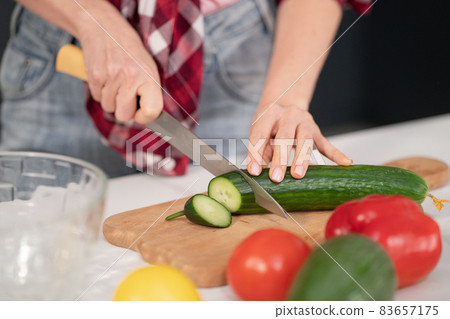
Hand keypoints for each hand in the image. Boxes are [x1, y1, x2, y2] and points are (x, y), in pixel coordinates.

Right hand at [77, 9, 162, 123]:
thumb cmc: (130, 53)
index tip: (141, 113)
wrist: (105, 28)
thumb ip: (150, 93)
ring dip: (111, 99)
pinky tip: (105, 77)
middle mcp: (130, 77)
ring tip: (115, 81)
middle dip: (124, 109)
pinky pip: (97, 97)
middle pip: (124, 115)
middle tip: (125, 94)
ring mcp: (111, 77)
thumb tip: (150, 117)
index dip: (145, 117)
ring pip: (109, 108)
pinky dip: (100, 91)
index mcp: (149, 77)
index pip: (151, 111)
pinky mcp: (94, 76)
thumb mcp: (148, 69)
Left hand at [246, 103, 351, 181]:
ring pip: (305, 140)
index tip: (254, 172)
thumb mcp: (260, 131)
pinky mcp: (317, 132)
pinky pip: (327, 144)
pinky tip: (346, 162)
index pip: (261, 134)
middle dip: (280, 158)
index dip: (256, 154)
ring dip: (301, 158)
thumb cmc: (269, 123)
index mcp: (270, 113)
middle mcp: (289, 115)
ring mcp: (305, 122)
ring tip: (297, 175)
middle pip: (285, 136)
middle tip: (276, 177)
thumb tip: (257, 171)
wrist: (285, 103)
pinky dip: (336, 154)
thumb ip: (260, 150)